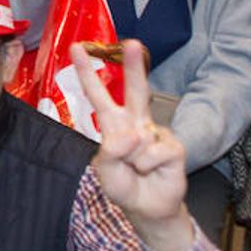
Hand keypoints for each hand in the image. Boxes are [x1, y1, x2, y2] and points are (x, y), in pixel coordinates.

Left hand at [73, 41, 194, 250]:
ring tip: (138, 170)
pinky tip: (152, 172)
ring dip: (132, 161)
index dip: (88, 72)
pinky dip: (147, 167)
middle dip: (134, 66)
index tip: (77, 48)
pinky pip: (153, 154)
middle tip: (131, 43)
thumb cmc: (124, 185)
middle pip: (136, 90)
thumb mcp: (105, 171)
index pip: (98, 94)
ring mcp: (156, 132)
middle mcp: (136, 122)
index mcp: (114, 123)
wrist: (147, 208)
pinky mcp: (173, 147)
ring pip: (138, 136)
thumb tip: (133, 135)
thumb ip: (111, 153)